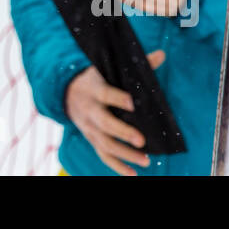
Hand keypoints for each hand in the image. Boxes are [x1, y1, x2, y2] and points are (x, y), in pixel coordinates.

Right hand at [64, 50, 166, 175]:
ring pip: (105, 143)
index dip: (117, 98)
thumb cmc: (96, 79)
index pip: (105, 94)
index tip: (132, 103)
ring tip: (146, 160)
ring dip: (125, 154)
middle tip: (141, 140)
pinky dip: (117, 167)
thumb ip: (135, 64)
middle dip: (123, 132)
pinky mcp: (92, 140)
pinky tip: (133, 174)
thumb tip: (161, 54)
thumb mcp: (108, 69)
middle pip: (104, 123)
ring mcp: (89, 128)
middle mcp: (89, 110)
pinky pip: (103, 156)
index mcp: (93, 89)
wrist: (68, 93)